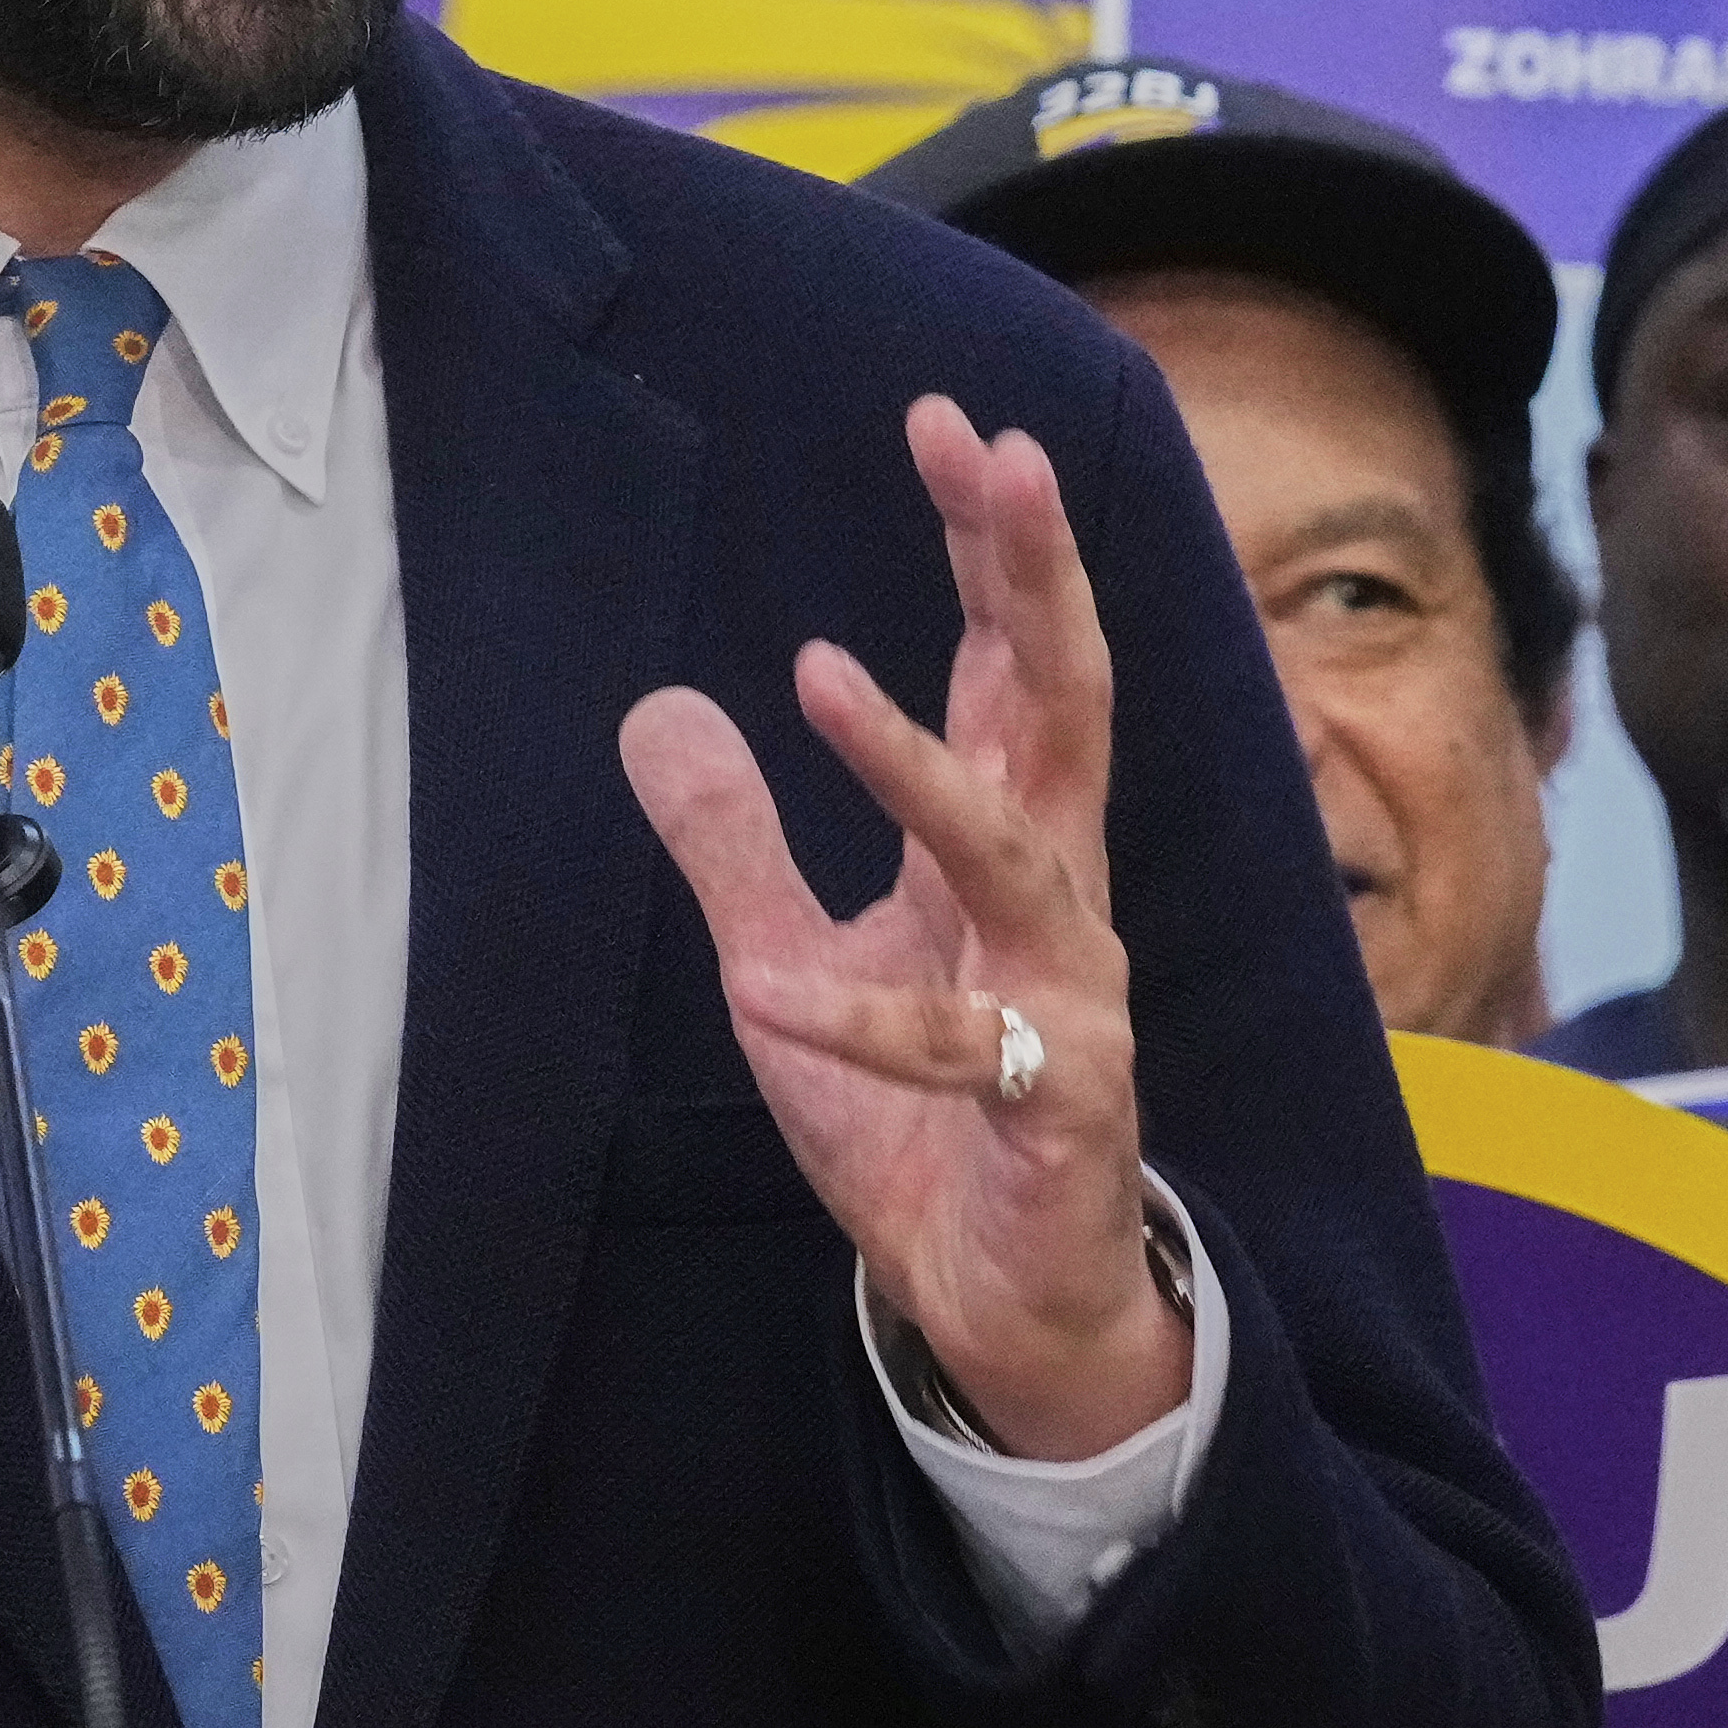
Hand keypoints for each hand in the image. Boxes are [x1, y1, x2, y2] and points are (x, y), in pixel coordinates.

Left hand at [621, 397, 1188, 1464]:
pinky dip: (858, 1021)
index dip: (993, 546)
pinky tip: (769, 991)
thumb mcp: (793, 959)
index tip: (954, 426)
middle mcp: (1057, 896)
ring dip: (916, 767)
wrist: (1006, 1300)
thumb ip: (735, 843)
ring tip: (821, 675)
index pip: (1014, 662)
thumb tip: (661, 708)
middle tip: (996, 454)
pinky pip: (949, 1053)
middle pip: (1064, 700)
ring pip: (1011, 855)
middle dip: (1034, 574)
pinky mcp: (1051, 1106)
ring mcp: (1066, 998)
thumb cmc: (921, 1119)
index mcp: (1010, 842)